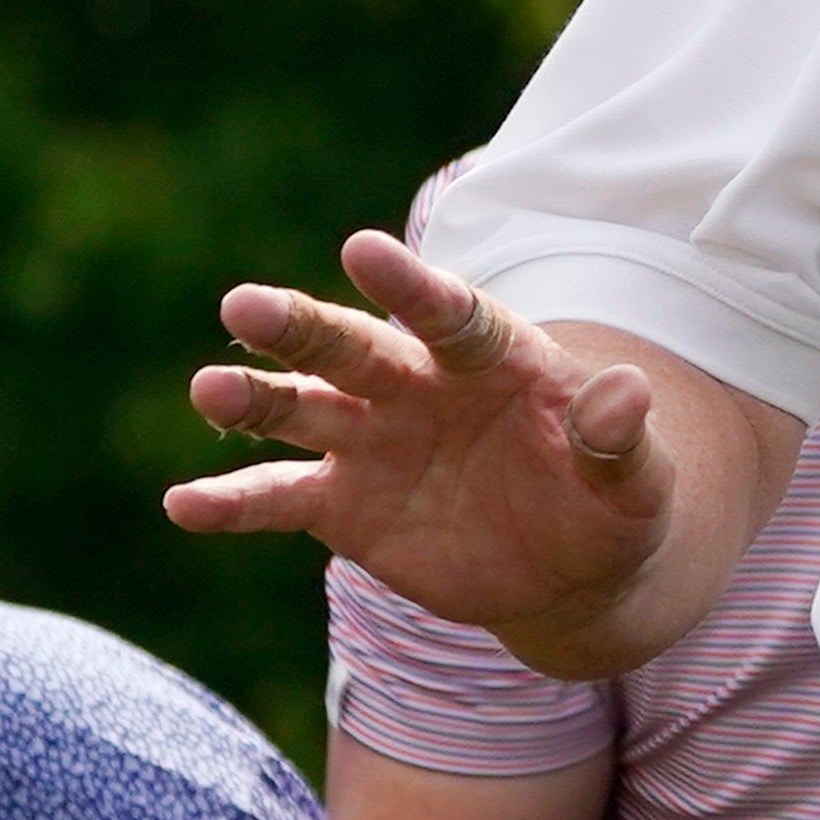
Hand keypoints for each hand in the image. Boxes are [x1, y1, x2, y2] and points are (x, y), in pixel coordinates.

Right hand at [167, 230, 674, 654]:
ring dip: (254, 399)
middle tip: (244, 306)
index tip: (362, 250)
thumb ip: (620, 437)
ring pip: (301, 408)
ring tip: (207, 391)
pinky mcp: (344, 506)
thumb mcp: (636, 478)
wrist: (572, 570)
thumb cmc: (610, 502)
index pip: (448, 313)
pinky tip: (183, 505)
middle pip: (352, 347)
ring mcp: (373, 442)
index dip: (409, 287)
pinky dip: (231, 503)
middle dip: (301, 326)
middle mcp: (418, 386)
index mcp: (490, 358)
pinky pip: (278, 499)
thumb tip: (627, 391)